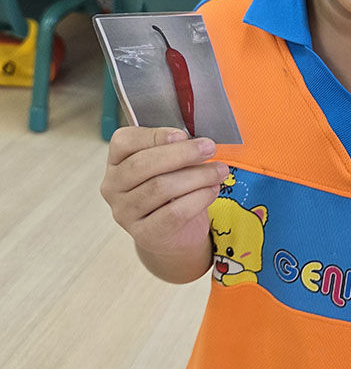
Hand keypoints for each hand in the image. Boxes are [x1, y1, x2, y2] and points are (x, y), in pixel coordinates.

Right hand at [100, 126, 227, 258]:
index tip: (182, 134)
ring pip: (160, 187)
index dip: (154, 136)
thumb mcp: (170, 166)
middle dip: (181, 154)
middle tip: (209, 148)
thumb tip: (197, 142)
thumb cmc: (173, 191)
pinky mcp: (144, 234)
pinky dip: (198, 198)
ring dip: (197, 176)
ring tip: (219, 171)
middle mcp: (113, 187)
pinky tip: (212, 190)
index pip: (123, 141)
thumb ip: (175, 150)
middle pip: (142, 164)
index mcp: (116, 161)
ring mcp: (125, 213)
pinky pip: (174, 213)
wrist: (175, 233)